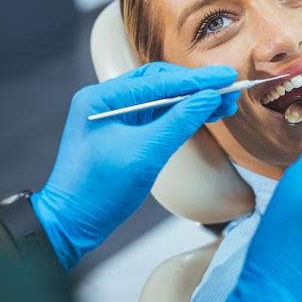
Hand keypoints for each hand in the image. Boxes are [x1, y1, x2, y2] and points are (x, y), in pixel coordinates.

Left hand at [31, 62, 238, 270]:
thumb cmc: (99, 190)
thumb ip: (179, 122)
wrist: (72, 224)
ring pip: (161, 99)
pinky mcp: (124, 132)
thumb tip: (208, 98)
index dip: (196, 80)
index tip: (226, 77)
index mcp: (102, 98)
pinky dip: (181, 115)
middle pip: (160, 83)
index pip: (158, 81)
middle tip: (229, 88)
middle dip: (196, 87)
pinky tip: (204, 114)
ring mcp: (115, 116)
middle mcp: (106, 100)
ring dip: (192, 101)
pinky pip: (157, 116)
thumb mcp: (145, 154)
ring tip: (224, 103)